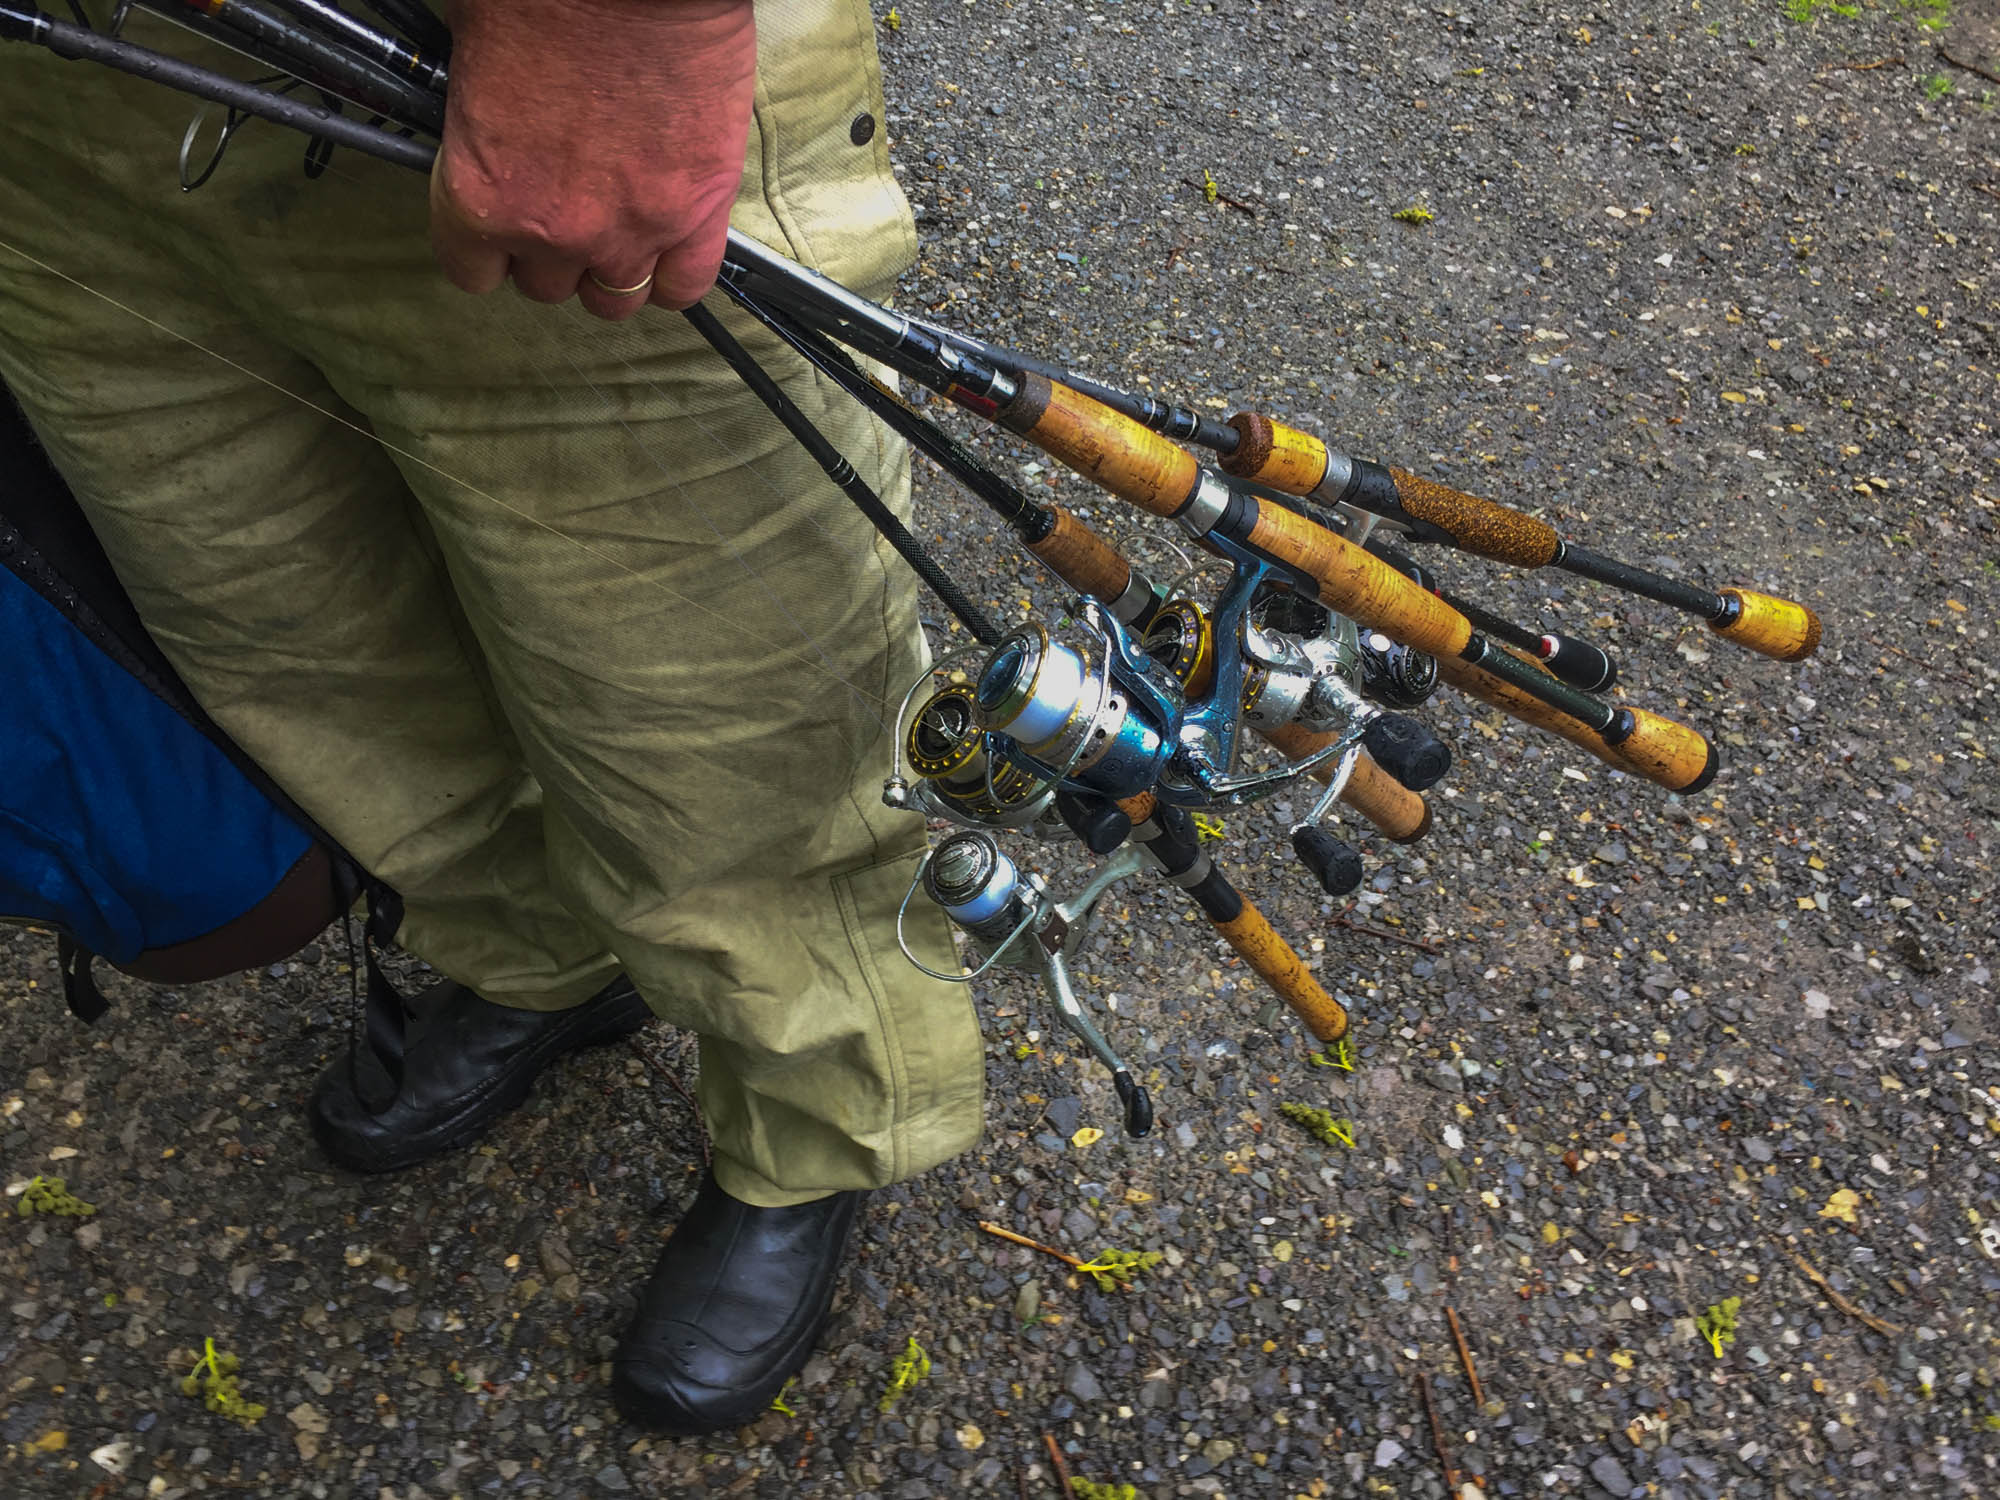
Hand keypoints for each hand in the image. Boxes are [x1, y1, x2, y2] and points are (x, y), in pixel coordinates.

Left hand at [429, 0, 755, 320]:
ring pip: (617, 297)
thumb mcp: (473, 60)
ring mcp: (635, 227)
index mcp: (485, 192)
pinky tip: (666, 246)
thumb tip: (488, 135)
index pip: (473, 269)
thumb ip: (478, 127)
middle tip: (562, 207)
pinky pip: (686, 285)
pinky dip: (674, 275)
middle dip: (551, 253)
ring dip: (611, 269)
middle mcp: (559, 228)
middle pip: (548, 286)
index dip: (486, 247)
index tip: (499, 225)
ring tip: (616, 228)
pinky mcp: (700, 211)